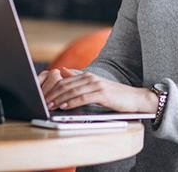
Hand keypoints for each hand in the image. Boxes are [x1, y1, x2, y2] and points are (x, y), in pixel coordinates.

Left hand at [38, 67, 157, 112]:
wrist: (135, 98)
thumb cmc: (115, 95)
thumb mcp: (95, 86)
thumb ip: (79, 79)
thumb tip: (62, 71)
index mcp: (87, 76)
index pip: (64, 81)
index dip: (51, 88)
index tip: (42, 97)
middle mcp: (91, 78)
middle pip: (65, 85)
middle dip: (52, 94)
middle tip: (42, 103)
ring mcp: (97, 85)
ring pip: (72, 91)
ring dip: (59, 99)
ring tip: (49, 106)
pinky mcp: (102, 93)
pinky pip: (83, 98)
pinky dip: (72, 102)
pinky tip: (64, 106)